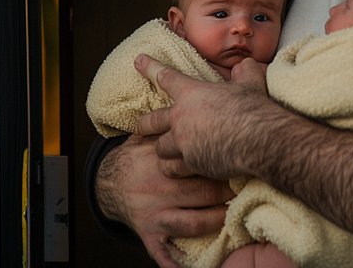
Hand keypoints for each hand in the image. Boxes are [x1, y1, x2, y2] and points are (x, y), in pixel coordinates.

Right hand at [96, 133, 233, 267]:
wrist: (107, 183)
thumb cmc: (137, 157)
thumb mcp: (147, 137)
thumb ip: (167, 126)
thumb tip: (192, 101)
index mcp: (160, 163)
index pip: (197, 164)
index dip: (221, 164)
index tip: (240, 162)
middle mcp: (158, 190)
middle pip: (201, 193)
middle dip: (226, 192)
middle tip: (245, 188)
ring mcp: (154, 214)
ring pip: (191, 222)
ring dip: (215, 220)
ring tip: (233, 215)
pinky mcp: (148, 234)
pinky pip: (163, 252)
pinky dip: (176, 262)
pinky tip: (193, 266)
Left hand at [135, 53, 352, 232]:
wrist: (260, 140)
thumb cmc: (254, 108)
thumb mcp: (251, 83)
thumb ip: (245, 72)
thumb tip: (246, 64)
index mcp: (193, 93)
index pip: (167, 77)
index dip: (151, 67)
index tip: (138, 61)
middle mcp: (182, 118)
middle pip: (152, 120)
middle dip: (144, 124)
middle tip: (139, 126)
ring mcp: (184, 143)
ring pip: (161, 149)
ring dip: (164, 150)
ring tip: (167, 153)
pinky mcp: (191, 164)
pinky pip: (174, 169)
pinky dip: (176, 170)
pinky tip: (181, 171)